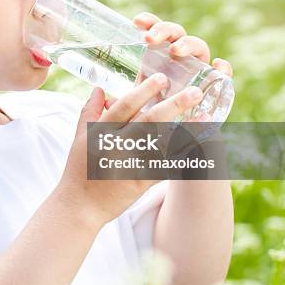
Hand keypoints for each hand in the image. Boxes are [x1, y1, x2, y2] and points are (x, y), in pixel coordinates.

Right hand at [57, 71, 206, 226]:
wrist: (80, 206)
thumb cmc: (79, 170)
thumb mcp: (79, 138)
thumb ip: (89, 112)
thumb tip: (99, 89)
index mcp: (101, 132)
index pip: (125, 106)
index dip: (143, 91)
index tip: (162, 77)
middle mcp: (117, 146)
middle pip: (148, 121)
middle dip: (173, 105)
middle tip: (195, 92)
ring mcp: (130, 165)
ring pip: (163, 144)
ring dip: (186, 129)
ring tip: (206, 117)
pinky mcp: (141, 183)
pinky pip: (166, 168)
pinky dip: (182, 156)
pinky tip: (199, 145)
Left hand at [102, 12, 233, 111]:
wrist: (170, 139)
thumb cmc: (148, 119)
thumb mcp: (131, 108)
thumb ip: (118, 100)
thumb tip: (98, 93)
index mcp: (159, 57)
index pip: (156, 31)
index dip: (149, 22)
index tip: (135, 21)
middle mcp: (180, 59)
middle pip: (177, 35)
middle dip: (164, 31)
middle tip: (149, 39)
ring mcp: (198, 70)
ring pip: (199, 48)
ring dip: (188, 44)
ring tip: (175, 50)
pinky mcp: (214, 87)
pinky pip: (223, 75)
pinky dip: (224, 69)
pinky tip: (218, 65)